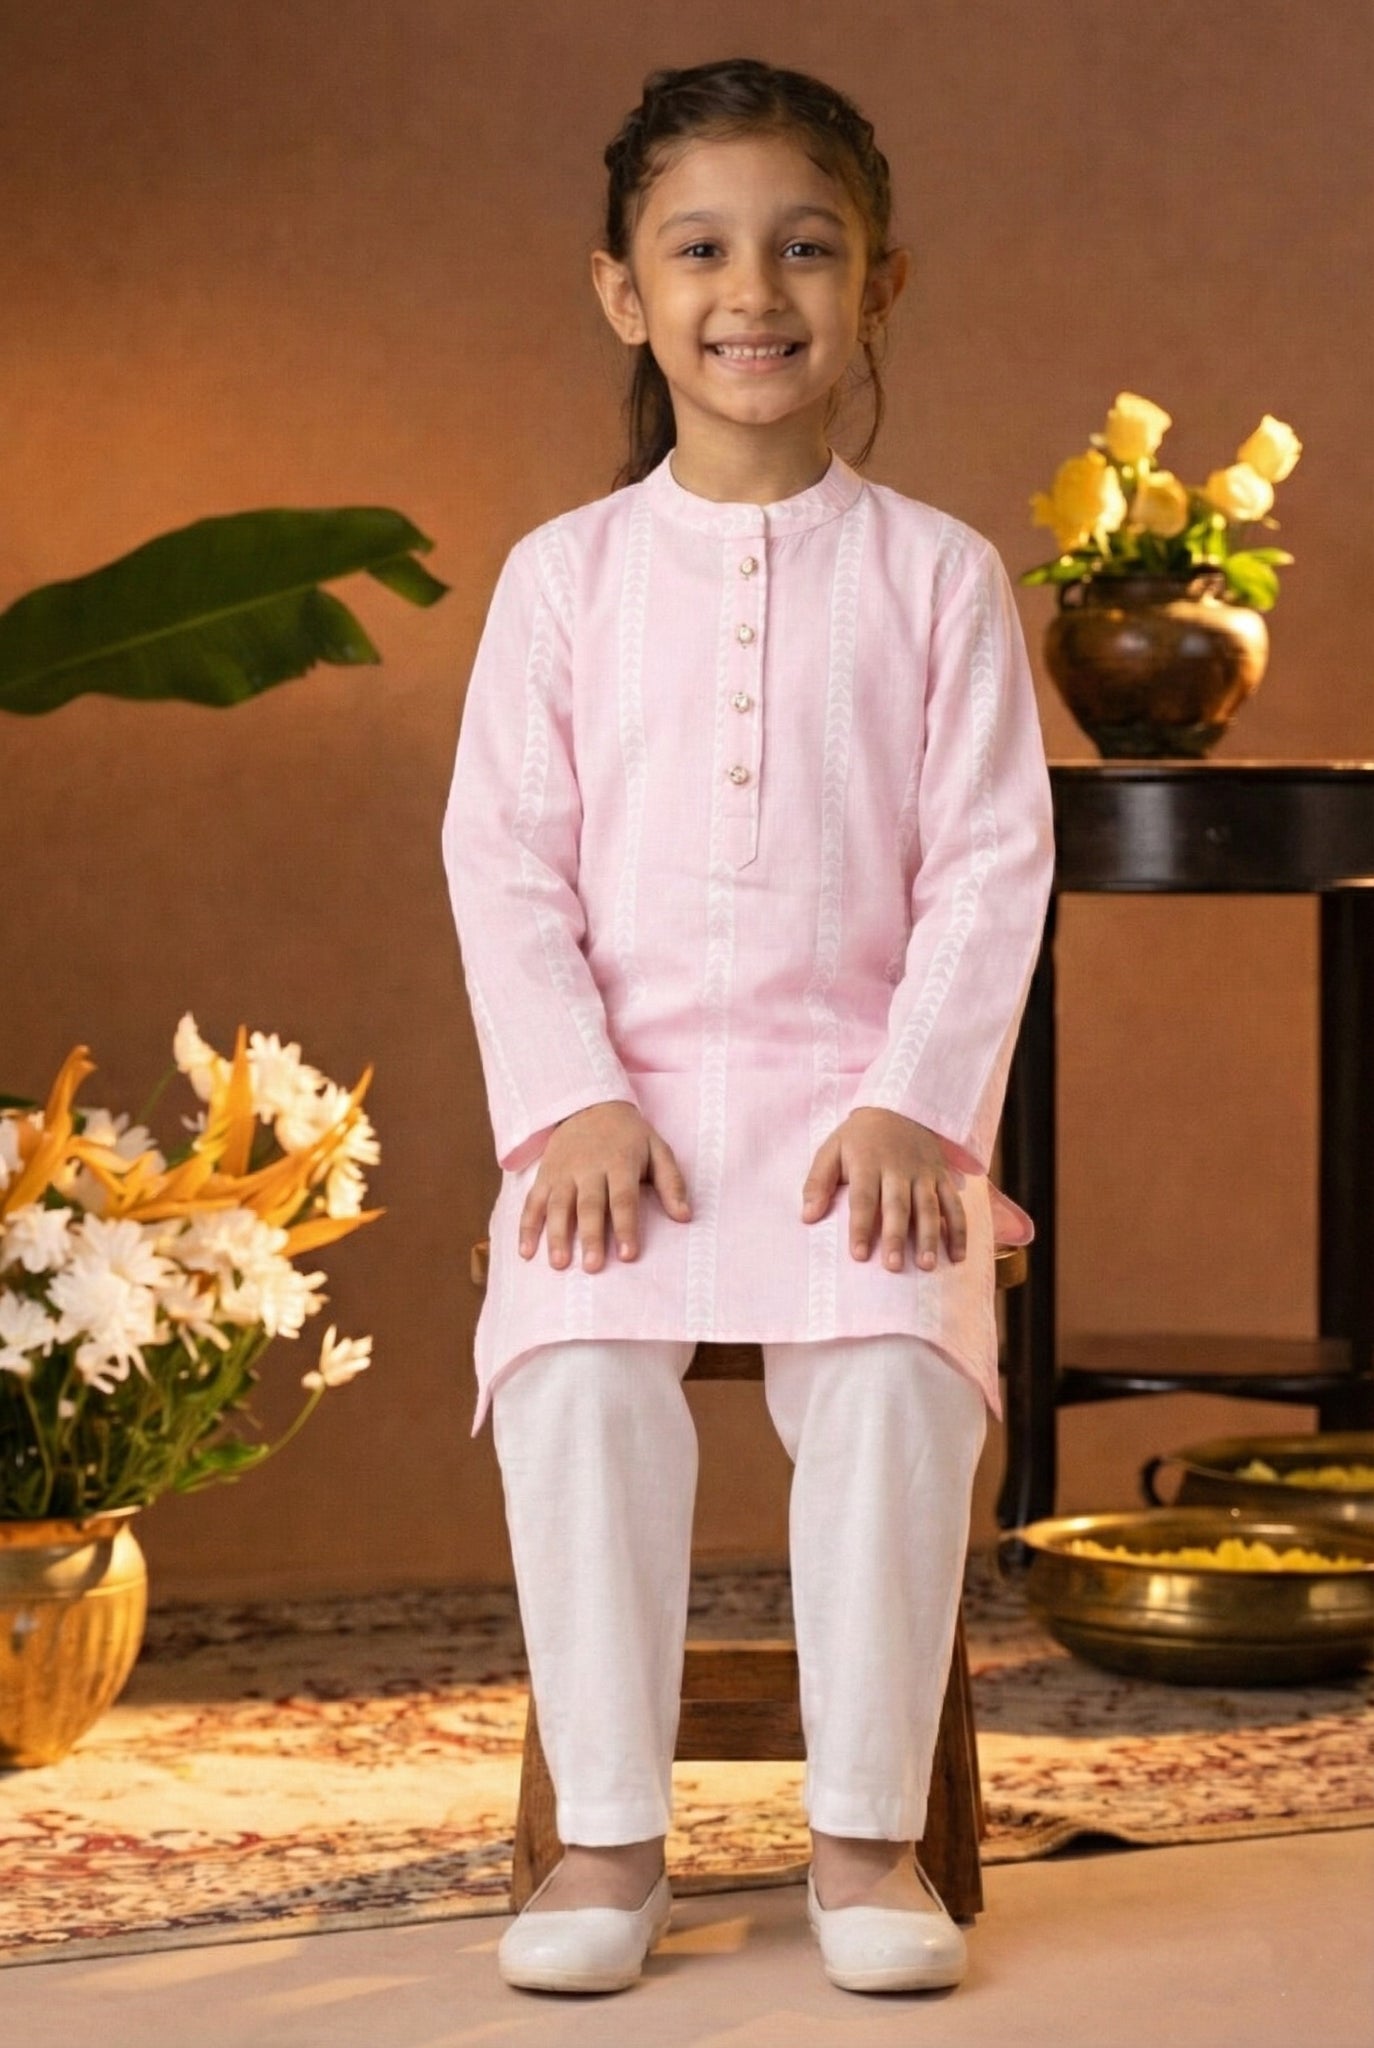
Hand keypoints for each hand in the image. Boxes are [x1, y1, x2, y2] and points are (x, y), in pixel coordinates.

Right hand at [519, 1101, 691, 1271]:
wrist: (589, 1104)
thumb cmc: (629, 1136)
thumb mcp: (657, 1149)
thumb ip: (671, 1182)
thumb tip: (685, 1217)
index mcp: (619, 1162)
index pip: (623, 1198)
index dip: (626, 1227)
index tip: (628, 1256)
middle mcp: (588, 1168)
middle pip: (589, 1205)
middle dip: (590, 1236)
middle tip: (592, 1267)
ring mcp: (563, 1172)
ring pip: (557, 1205)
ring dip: (556, 1236)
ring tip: (559, 1264)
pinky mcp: (544, 1175)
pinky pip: (532, 1202)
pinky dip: (527, 1226)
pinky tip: (526, 1252)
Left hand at [801, 1108, 966, 1271]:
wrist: (899, 1106)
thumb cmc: (859, 1138)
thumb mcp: (832, 1150)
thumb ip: (817, 1182)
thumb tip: (807, 1217)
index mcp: (867, 1162)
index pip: (863, 1198)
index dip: (861, 1227)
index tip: (858, 1255)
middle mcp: (898, 1168)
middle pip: (898, 1205)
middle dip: (896, 1236)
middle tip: (893, 1266)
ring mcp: (924, 1173)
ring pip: (929, 1207)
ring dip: (930, 1237)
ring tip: (926, 1265)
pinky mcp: (942, 1176)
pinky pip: (954, 1204)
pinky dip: (958, 1229)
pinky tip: (957, 1256)